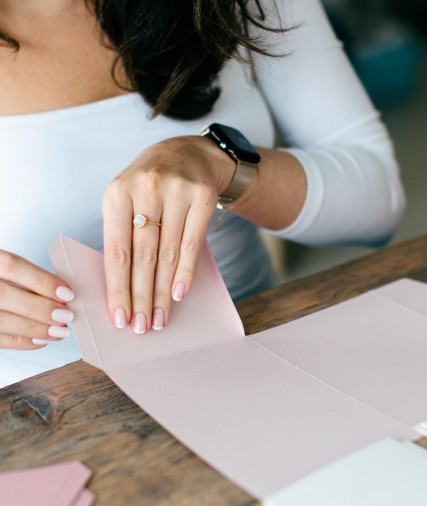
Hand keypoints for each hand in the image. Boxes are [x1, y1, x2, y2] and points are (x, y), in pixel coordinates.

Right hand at [0, 250, 73, 348]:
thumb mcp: (3, 268)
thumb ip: (26, 278)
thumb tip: (61, 295)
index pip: (12, 265)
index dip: (42, 280)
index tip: (67, 293)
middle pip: (4, 296)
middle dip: (40, 308)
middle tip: (66, 316)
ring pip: (0, 321)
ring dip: (35, 329)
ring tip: (60, 332)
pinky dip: (21, 341)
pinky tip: (41, 340)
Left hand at [102, 135, 234, 333]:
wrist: (189, 153)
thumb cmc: (151, 186)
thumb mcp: (127, 200)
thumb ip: (124, 236)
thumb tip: (123, 289)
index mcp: (117, 193)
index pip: (117, 250)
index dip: (118, 288)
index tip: (119, 317)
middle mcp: (146, 189)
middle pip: (143, 256)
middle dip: (142, 297)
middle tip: (141, 326)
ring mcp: (177, 191)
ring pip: (169, 253)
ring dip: (164, 292)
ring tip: (161, 318)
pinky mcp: (203, 196)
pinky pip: (194, 243)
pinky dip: (186, 271)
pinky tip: (180, 293)